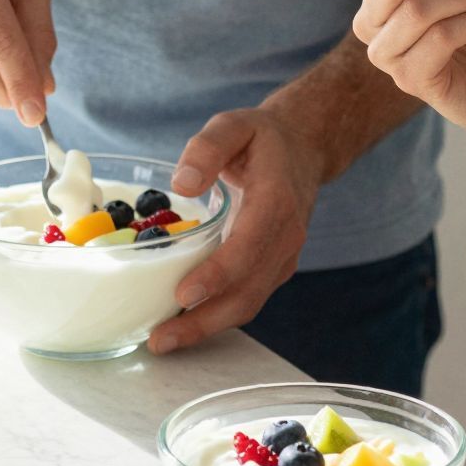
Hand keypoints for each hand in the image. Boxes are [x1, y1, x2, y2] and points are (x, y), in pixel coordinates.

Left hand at [148, 107, 326, 354]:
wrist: (304, 149)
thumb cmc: (262, 139)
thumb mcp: (234, 124)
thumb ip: (208, 147)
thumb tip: (182, 184)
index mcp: (276, 201)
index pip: (249, 247)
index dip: (218, 275)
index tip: (184, 294)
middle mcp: (285, 237)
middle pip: (248, 291)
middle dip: (204, 320)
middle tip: (161, 339)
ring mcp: (283, 257)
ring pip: (248, 303)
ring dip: (207, 327)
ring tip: (164, 341)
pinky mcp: (274, 268)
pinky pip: (248, 299)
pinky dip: (217, 317)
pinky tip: (184, 324)